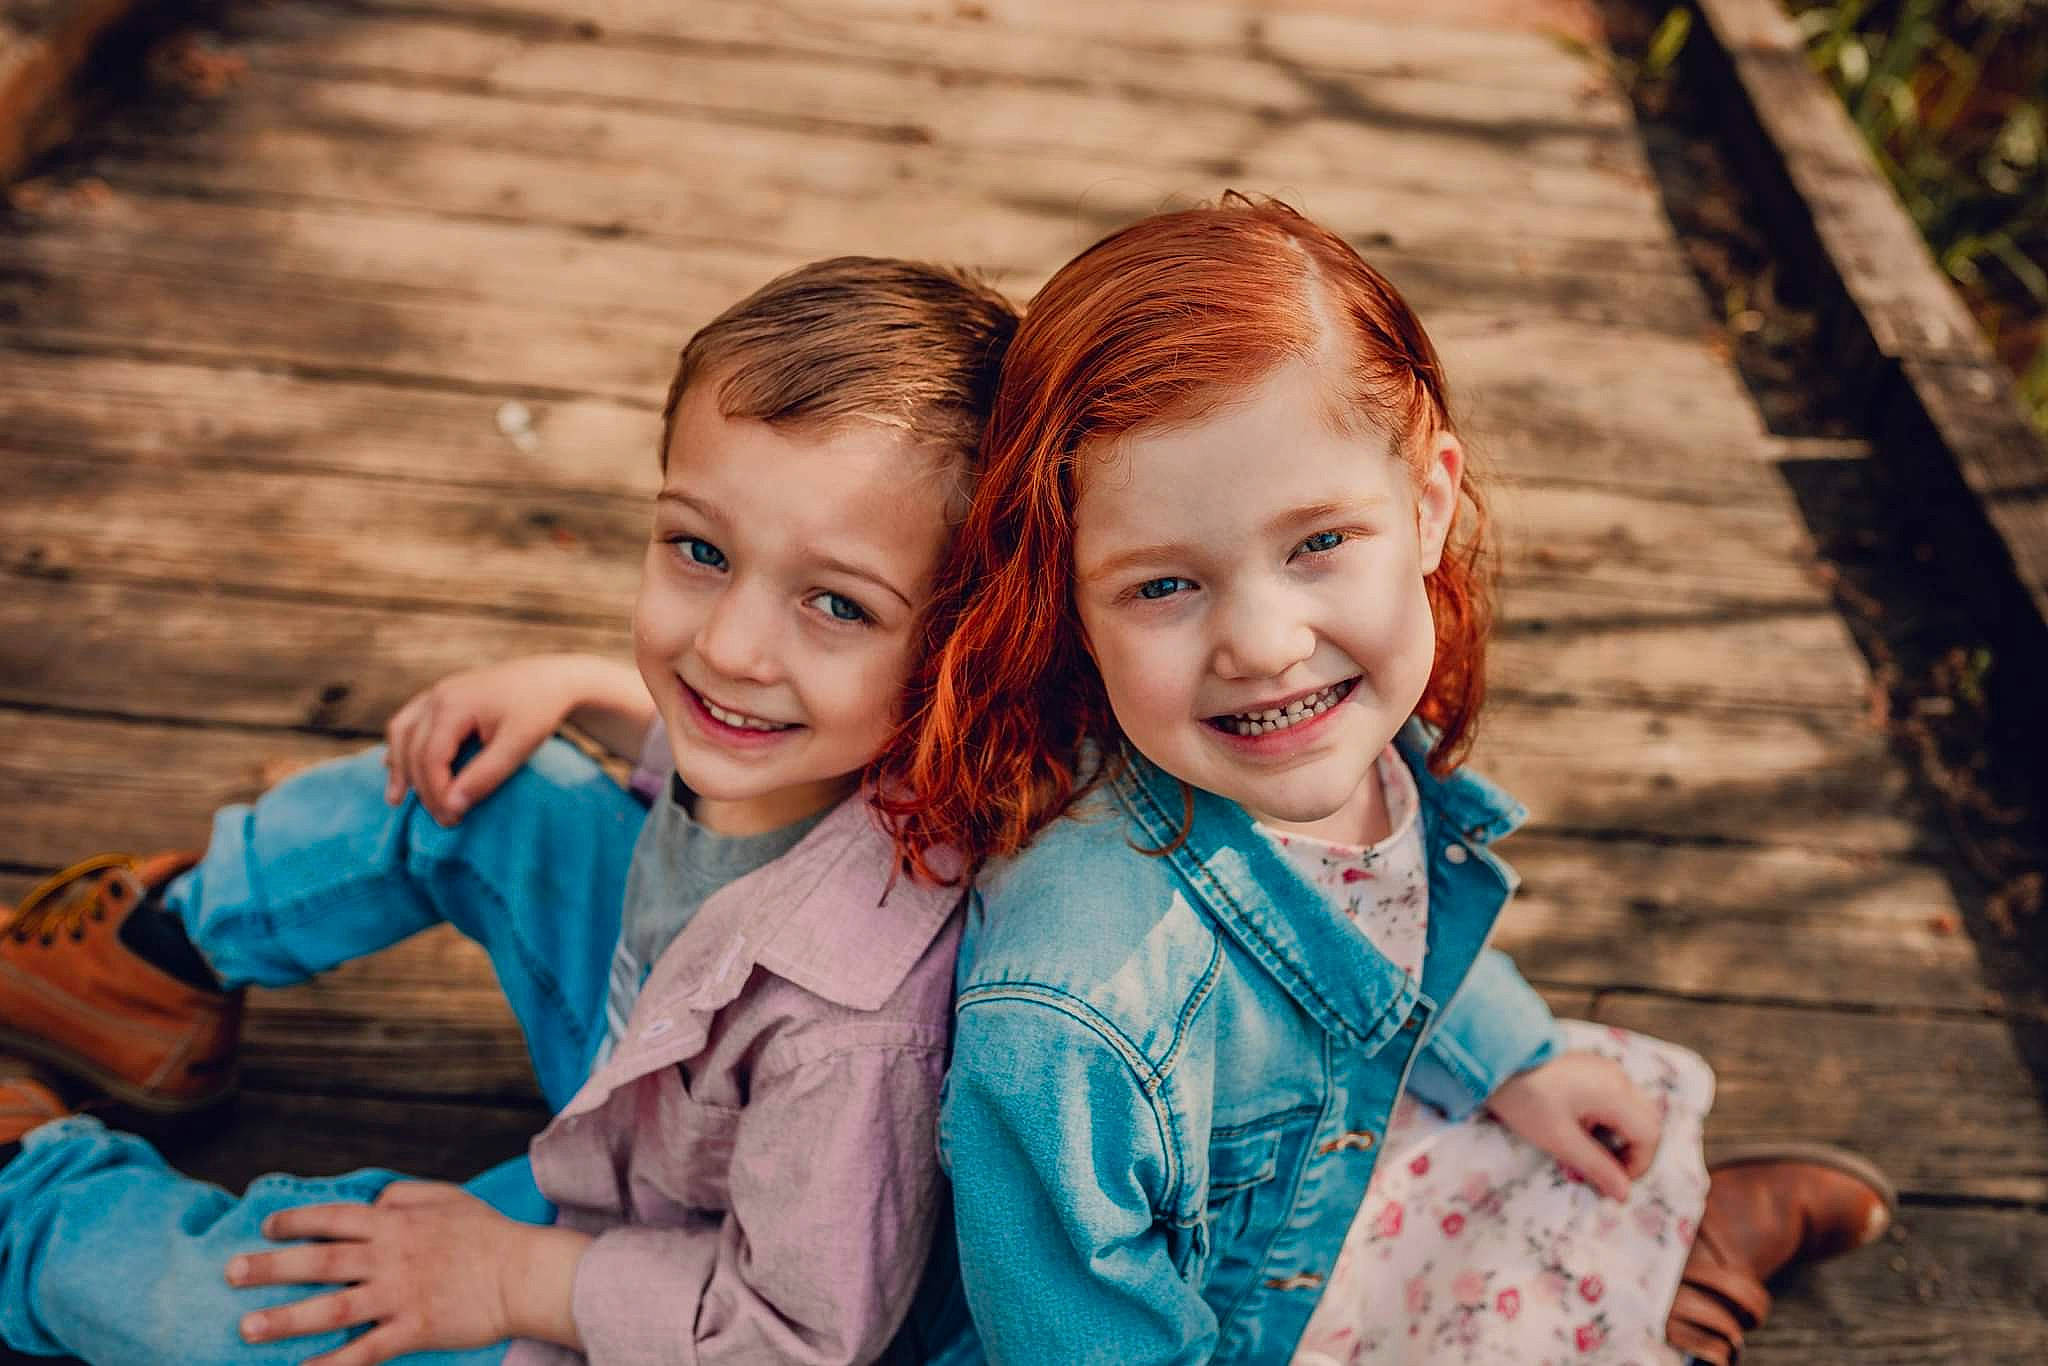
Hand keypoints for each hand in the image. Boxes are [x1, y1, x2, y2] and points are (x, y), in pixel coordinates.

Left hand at [227, 1183, 584, 1363]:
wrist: (524, 1273)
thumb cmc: (489, 1233)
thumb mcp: (449, 1197)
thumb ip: (406, 1194)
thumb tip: (373, 1198)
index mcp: (397, 1223)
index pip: (335, 1218)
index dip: (297, 1221)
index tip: (267, 1228)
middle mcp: (390, 1257)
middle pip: (320, 1262)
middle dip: (271, 1268)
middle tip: (230, 1274)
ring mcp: (399, 1295)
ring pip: (331, 1308)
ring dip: (286, 1318)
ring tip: (247, 1327)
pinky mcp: (413, 1330)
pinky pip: (364, 1351)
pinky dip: (330, 1364)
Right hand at [383, 655, 602, 824]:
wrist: (553, 678)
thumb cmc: (539, 711)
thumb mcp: (518, 746)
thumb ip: (485, 776)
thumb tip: (452, 806)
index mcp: (452, 705)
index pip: (430, 758)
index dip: (436, 793)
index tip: (452, 820)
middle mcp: (437, 695)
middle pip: (413, 748)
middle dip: (422, 788)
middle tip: (442, 819)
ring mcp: (437, 692)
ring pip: (402, 731)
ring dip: (399, 766)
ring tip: (396, 800)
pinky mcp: (443, 695)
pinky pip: (409, 720)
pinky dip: (402, 745)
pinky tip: (395, 766)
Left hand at [1485, 1051, 1662, 1200]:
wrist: (1496, 1058)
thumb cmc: (1526, 1099)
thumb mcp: (1559, 1139)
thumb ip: (1596, 1166)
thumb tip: (1624, 1194)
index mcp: (1615, 1093)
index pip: (1649, 1134)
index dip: (1638, 1164)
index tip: (1612, 1181)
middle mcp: (1619, 1078)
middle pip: (1648, 1121)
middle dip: (1634, 1151)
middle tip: (1606, 1169)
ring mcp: (1607, 1070)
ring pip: (1633, 1110)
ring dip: (1622, 1135)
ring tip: (1591, 1150)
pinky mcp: (1593, 1069)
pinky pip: (1617, 1098)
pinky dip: (1611, 1119)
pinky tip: (1583, 1128)